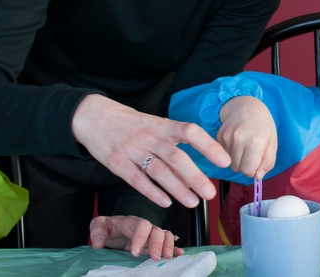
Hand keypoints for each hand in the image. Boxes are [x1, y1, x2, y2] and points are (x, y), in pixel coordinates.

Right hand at [72, 94, 230, 208]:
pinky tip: (166, 202)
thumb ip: (173, 142)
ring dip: (177, 188)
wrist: (94, 116)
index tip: (224, 161)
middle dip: (195, 176)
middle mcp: (150, 137)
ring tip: (193, 203)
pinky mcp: (117, 163)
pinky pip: (136, 180)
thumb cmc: (131, 124)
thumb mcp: (154, 125)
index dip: (208, 146)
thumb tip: (197, 165)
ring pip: (158, 171)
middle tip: (210, 193)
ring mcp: (133, 150)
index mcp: (162, 125)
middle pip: (176, 157)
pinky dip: (152, 192)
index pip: (190, 132)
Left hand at [89, 215, 183, 259]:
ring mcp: (151, 236)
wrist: (114, 231)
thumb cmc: (108, 227)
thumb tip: (98, 243)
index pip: (141, 225)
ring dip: (168, 246)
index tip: (135, 252)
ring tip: (167, 257)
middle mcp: (145, 228)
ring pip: (165, 236)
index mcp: (131, 222)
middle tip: (155, 257)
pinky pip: (168, 243)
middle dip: (158, 244)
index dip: (141, 237)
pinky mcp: (154, 244)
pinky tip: (179, 255)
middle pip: (157, 230)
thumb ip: (97, 230)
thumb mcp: (99, 225)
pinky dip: (175, 248)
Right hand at [218, 96, 276, 178]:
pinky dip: (229, 153)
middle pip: (237, 168)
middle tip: (250, 153)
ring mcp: (227, 137)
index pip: (248, 170)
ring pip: (228, 163)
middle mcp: (239, 138)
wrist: (245, 105)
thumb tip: (258, 177)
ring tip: (243, 146)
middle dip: (244, 165)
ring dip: (236, 159)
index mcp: (256, 141)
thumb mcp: (272, 142)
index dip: (253, 170)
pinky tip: (235, 142)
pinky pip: (222, 154)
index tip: (256, 162)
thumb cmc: (262, 124)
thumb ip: (268, 161)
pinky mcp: (218, 136)